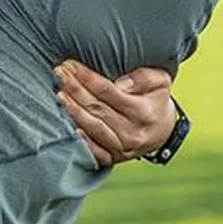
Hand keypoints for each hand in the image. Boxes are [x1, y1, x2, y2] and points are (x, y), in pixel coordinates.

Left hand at [55, 59, 177, 167]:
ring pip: (92, 127)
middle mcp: (132, 132)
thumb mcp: (160, 81)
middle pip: (96, 108)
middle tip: (59, 73)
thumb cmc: (156, 100)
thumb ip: (142, 78)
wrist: (163, 131)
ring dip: (73, 110)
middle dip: (75, 89)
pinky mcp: (114, 158)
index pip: (107, 91)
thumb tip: (119, 83)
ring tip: (59, 94)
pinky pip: (94, 151)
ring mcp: (122, 148)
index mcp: (142, 111)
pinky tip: (69, 127)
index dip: (87, 77)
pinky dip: (81, 141)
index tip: (71, 65)